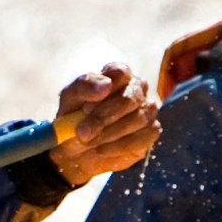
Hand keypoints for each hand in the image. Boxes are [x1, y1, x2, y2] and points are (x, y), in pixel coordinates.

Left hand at [48, 64, 161, 183]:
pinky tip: (102, 149)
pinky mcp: (151, 131)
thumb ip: (84, 87)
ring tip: (89, 142)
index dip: (105, 89)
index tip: (86, 107)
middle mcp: (136, 89)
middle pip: (129, 98)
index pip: (120, 72)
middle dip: (103, 117)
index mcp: (117, 75)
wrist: (76, 150)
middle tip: (81, 132)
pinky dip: (119, 146)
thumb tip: (106, 85)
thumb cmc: (74, 117)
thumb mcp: (70, 100)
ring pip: (138, 118)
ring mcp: (147, 110)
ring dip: (109, 133)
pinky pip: (143, 137)